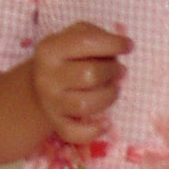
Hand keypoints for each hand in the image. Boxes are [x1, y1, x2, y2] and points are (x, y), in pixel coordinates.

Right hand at [31, 22, 130, 142]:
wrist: (39, 84)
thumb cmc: (66, 57)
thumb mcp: (73, 36)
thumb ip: (95, 35)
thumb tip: (120, 47)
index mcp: (49, 49)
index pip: (85, 43)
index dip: (112, 44)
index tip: (128, 46)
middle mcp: (46, 77)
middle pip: (89, 74)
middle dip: (112, 71)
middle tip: (119, 70)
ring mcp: (50, 102)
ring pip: (85, 105)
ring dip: (109, 96)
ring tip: (114, 88)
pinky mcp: (56, 123)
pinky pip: (75, 133)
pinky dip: (94, 131)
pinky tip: (105, 122)